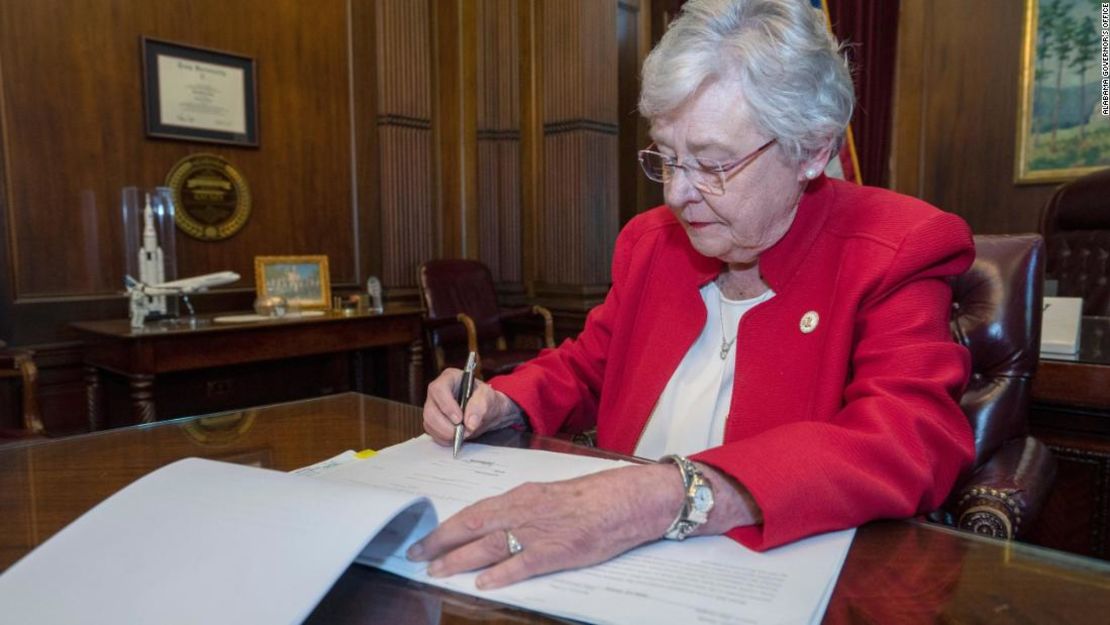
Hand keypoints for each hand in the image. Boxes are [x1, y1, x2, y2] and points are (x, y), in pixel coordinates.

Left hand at [405, 463, 683, 588]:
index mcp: (521, 495)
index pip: (474, 512)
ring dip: (459, 559)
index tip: (426, 538)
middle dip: (441, 543)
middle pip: (472, 527)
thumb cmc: (591, 497)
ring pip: (489, 546)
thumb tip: (495, 524)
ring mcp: (539, 532)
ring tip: (437, 571)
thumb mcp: (548, 495)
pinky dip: (500, 574)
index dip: (447, 527)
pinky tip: (483, 583)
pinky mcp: (557, 551)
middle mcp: (523, 510)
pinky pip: (522, 563)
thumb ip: (521, 509)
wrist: (625, 500)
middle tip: (417, 555)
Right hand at [422, 368, 522, 445]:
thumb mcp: (490, 398)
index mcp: (450, 378)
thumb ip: (481, 406)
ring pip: (429, 423)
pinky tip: (457, 437)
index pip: (439, 389)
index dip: (446, 406)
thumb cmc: (488, 400)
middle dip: (446, 426)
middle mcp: (437, 392)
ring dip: (446, 434)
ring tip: (464, 434)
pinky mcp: (433, 421)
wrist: (488, 412)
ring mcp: (433, 407)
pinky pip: (432, 433)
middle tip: (463, 432)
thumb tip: (470, 422)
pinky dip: (445, 439)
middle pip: (430, 410)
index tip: (459, 419)